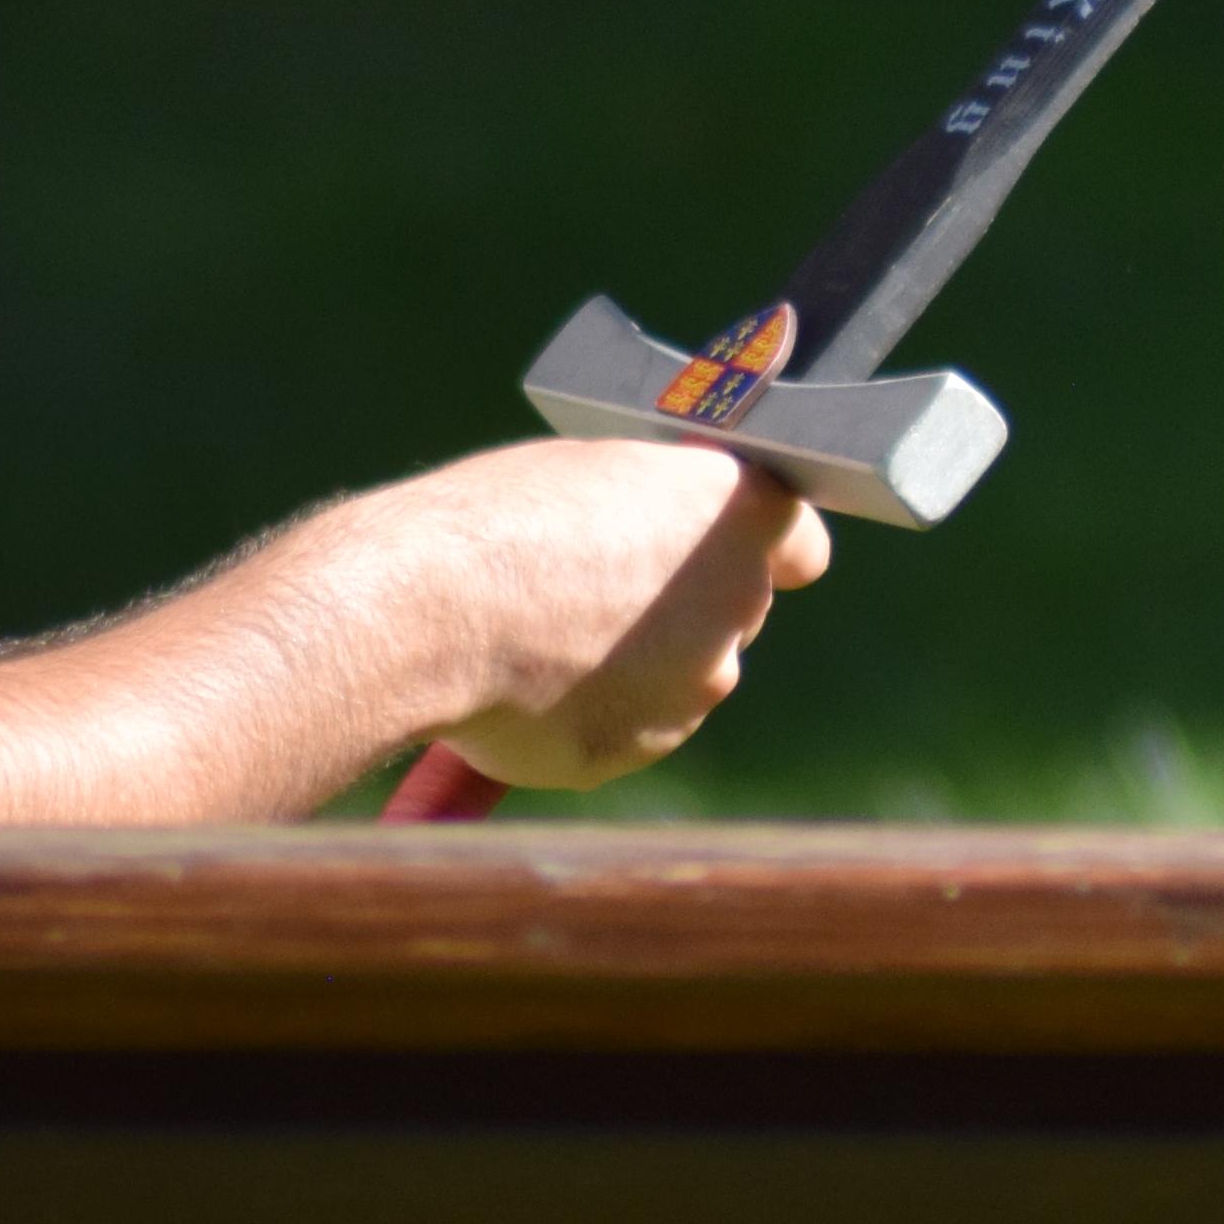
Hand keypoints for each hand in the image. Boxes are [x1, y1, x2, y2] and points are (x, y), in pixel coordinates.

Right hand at [407, 442, 828, 791]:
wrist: (425, 610)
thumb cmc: (497, 520)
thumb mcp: (591, 476)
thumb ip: (654, 511)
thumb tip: (658, 533)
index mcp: (737, 519)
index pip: (798, 543)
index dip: (759, 548)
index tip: (721, 552)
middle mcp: (738, 607)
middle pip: (732, 612)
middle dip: (682, 607)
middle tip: (595, 588)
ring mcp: (695, 689)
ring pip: (677, 678)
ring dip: (632, 666)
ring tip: (540, 637)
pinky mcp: (639, 748)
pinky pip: (623, 728)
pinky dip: (586, 713)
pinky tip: (523, 685)